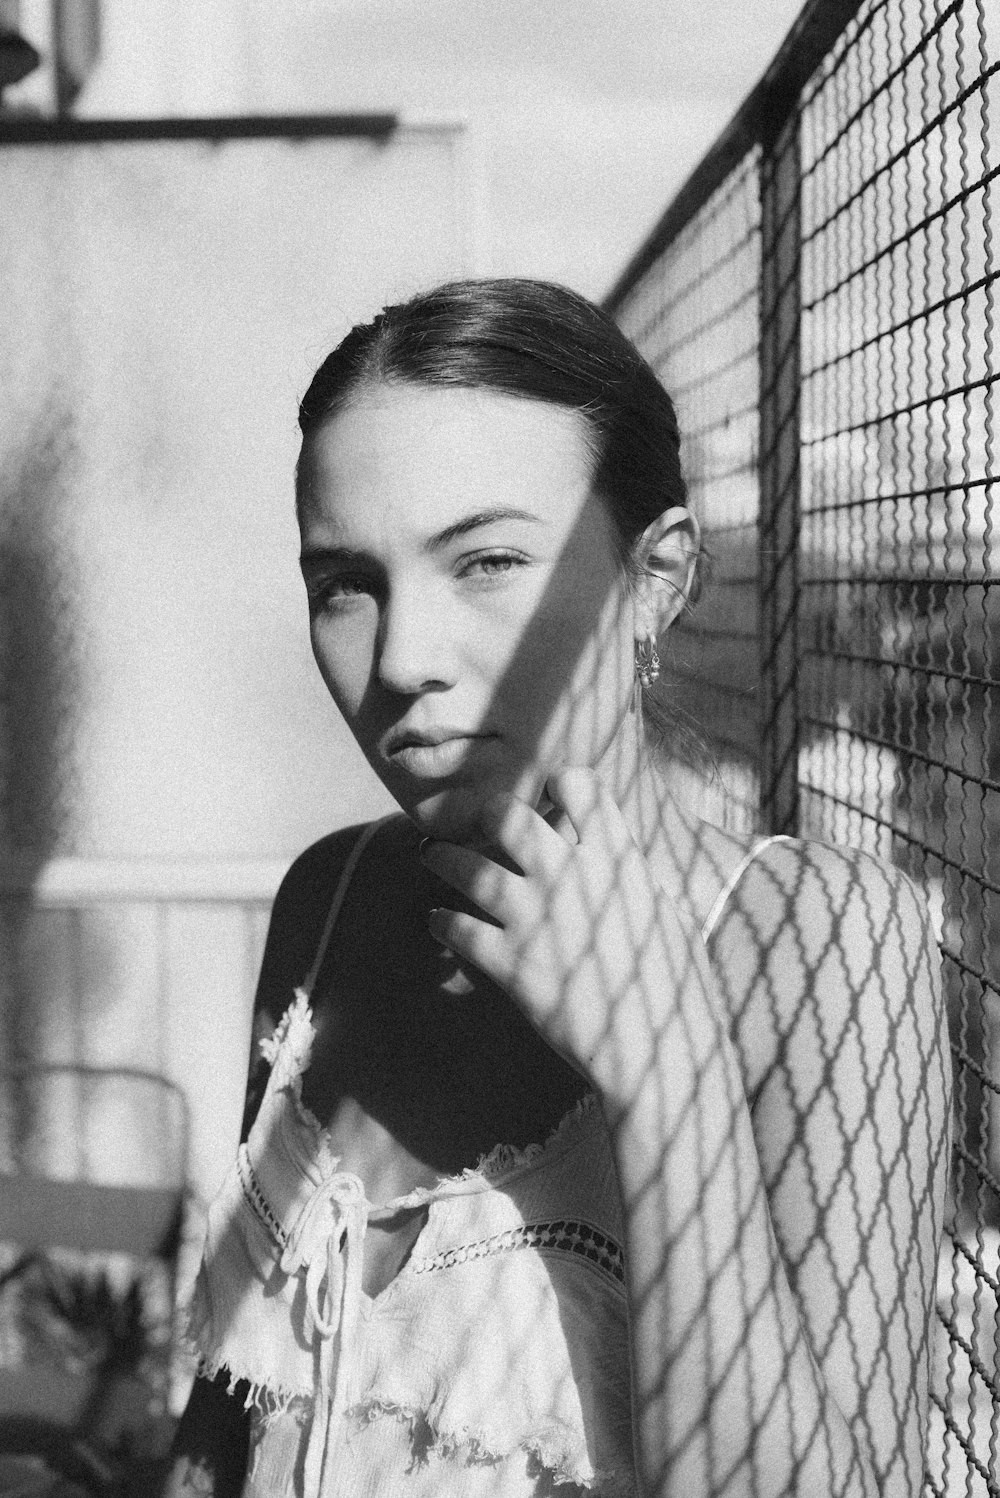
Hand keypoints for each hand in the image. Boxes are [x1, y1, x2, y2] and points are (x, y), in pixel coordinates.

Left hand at [420, 767, 678, 1085]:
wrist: (657, 1046)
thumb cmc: (676, 985)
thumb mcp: (672, 916)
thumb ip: (646, 887)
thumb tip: (645, 876)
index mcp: (615, 857)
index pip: (580, 785)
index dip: (563, 784)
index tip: (550, 796)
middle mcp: (568, 874)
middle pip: (507, 814)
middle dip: (489, 813)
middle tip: (481, 823)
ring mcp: (534, 915)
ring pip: (467, 866)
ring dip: (443, 859)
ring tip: (432, 857)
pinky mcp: (509, 961)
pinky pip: (458, 928)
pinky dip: (441, 921)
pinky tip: (437, 921)